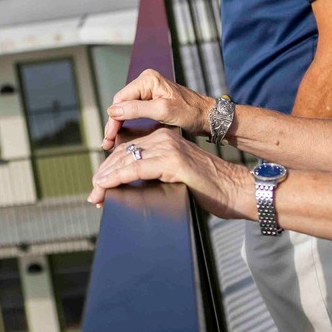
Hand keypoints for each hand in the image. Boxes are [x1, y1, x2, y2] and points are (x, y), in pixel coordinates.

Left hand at [89, 127, 253, 218]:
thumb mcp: (177, 173)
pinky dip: (118, 178)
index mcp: (165, 137)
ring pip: (127, 160)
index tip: (99, 184)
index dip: (110, 166)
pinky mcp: (174, 162)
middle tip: (93, 194)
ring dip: (107, 178)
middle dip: (105, 174)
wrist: (237, 190)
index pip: (129, 148)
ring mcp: (169, 147)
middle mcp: (165, 137)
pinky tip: (107, 186)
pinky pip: (137, 169)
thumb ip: (157, 170)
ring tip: (96, 194)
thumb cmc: (211, 188)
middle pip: (124, 153)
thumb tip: (132, 183)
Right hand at [99, 67, 212, 147]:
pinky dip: (127, 124)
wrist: (209, 116)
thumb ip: (137, 109)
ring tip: (111, 143)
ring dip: (118, 125)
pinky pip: (134, 112)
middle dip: (113, 123)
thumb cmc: (191, 112)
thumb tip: (113, 110)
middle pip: (121, 104)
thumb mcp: (163, 111)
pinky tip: (121, 136)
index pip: (121, 98)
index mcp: (148, 79)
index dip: (113, 118)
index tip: (109, 136)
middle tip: (107, 143)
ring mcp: (149, 91)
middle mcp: (146, 82)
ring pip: (126, 109)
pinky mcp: (152, 101)